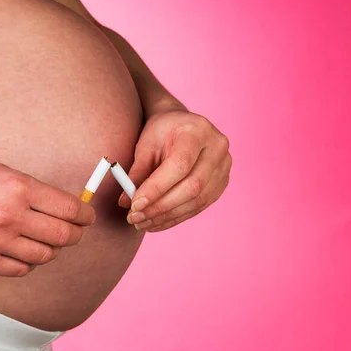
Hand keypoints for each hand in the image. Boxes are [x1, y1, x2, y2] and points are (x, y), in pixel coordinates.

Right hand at [0, 159, 95, 275]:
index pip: (69, 208)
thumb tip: (68, 208)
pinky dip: (29, 262)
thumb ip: (32, 190)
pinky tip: (24, 252)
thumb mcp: (0, 172)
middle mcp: (9, 215)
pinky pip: (21, 270)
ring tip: (45, 241)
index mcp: (17, 187)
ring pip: (45, 256)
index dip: (85, 215)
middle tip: (74, 232)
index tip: (87, 217)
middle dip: (75, 234)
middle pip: (63, 235)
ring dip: (52, 250)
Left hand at [118, 108, 231, 231]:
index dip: (157, 188)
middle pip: (192, 187)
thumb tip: (126, 202)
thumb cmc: (161, 133)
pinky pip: (199, 206)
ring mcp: (224, 167)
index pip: (180, 165)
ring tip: (141, 223)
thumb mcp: (146, 145)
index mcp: (197, 131)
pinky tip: (156, 223)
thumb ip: (137, 172)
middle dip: (160, 207)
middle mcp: (217, 148)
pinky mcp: (221, 184)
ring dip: (166, 217)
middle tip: (135, 218)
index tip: (135, 204)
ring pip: (197, 201)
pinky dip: (175, 217)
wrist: (181, 126)